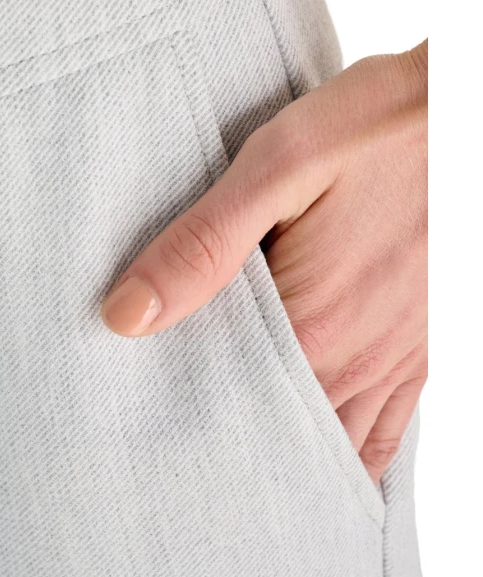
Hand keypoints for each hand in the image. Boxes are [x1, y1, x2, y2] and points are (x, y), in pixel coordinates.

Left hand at [101, 41, 427, 481]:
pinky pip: (389, 429)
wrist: (467, 114)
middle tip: (179, 445)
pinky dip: (356, 453)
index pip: (227, 403)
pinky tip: (330, 461)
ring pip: (336, 441)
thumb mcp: (277, 166)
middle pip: (278, 429)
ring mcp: (396, 356)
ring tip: (240, 458)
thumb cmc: (376, 127)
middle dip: (229, 440)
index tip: (145, 416)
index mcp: (313, 322)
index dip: (181, 415)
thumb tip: (127, 314)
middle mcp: (358, 356)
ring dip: (288, 453)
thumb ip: (203, 244)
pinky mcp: (421, 345)